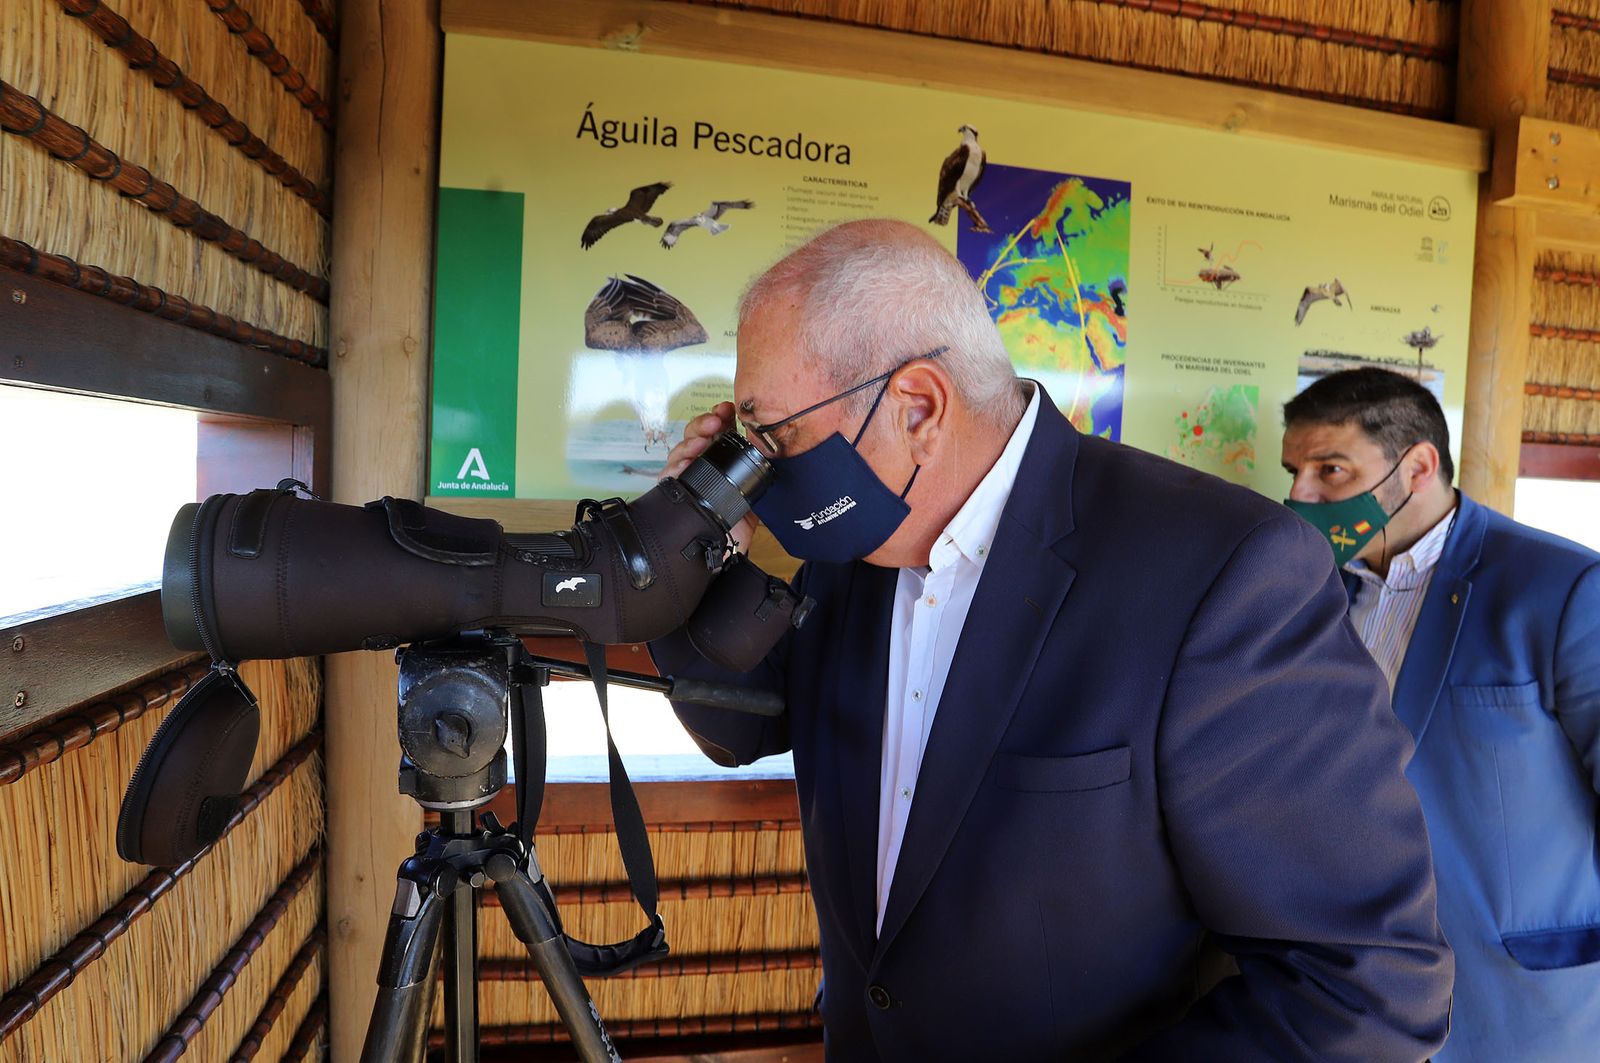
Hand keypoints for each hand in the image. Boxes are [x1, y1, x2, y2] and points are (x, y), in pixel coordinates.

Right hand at [664, 402, 757, 553]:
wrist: (729, 550)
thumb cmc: (741, 519)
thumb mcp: (757, 490)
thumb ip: (762, 470)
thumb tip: (777, 451)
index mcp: (722, 458)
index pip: (718, 429)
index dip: (720, 415)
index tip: (727, 408)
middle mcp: (702, 463)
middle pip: (696, 434)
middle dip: (703, 423)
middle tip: (715, 421)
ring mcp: (687, 476)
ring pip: (681, 448)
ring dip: (690, 440)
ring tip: (701, 441)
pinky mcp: (676, 492)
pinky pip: (670, 472)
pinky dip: (676, 464)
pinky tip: (686, 462)